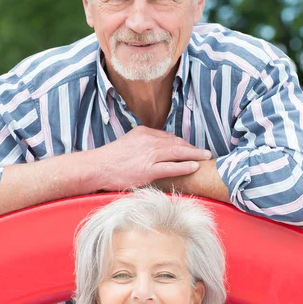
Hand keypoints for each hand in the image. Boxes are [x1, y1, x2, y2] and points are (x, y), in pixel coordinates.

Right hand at [92, 126, 211, 190]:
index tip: (190, 148)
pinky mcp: (148, 170)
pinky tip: (194, 166)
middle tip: (204, 152)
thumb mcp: (127, 143)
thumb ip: (142, 144)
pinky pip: (171, 167)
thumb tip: (152, 150)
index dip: (181, 143)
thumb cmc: (110, 159)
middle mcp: (149, 141)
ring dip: (194, 154)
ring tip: (205, 157)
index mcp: (144, 133)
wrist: (97, 167)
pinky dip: (185, 166)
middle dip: (192, 147)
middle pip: (176, 142)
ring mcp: (149, 155)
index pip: (168, 137)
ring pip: (177, 152)